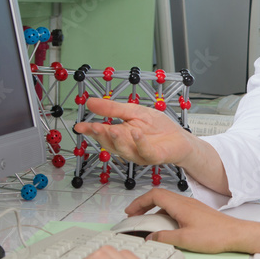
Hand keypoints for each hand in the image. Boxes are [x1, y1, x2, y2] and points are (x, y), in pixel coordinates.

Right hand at [75, 97, 195, 166]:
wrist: (180, 138)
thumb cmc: (159, 127)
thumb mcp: (134, 111)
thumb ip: (113, 108)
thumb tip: (90, 102)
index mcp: (121, 135)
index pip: (102, 133)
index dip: (90, 130)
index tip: (79, 126)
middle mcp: (127, 146)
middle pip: (110, 143)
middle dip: (101, 136)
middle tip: (94, 127)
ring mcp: (139, 153)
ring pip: (124, 150)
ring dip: (118, 141)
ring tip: (113, 130)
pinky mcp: (153, 157)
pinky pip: (145, 152)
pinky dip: (140, 142)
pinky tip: (136, 132)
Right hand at [125, 188, 259, 258]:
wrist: (238, 235)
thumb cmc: (217, 235)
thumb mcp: (185, 240)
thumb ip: (164, 238)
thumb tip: (150, 238)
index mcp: (181, 205)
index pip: (154, 195)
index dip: (138, 201)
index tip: (130, 211)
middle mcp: (186, 202)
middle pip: (159, 197)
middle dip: (143, 205)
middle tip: (134, 216)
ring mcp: (192, 207)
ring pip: (167, 204)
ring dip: (154, 211)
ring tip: (147, 224)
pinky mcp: (197, 214)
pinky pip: (176, 210)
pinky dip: (165, 216)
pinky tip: (165, 228)